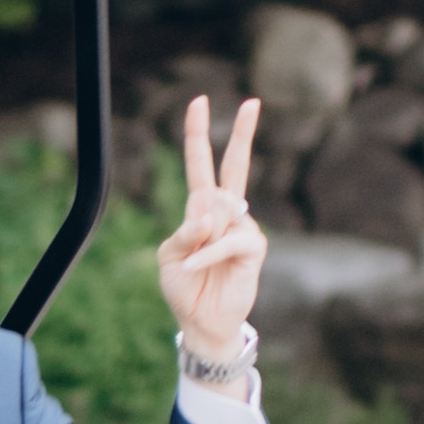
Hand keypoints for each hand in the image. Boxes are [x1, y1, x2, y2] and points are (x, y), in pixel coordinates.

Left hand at [160, 92, 266, 373]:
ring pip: (219, 212)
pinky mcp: (253, 247)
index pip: (200, 165)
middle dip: (243, 134)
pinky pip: (228, 238)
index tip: (198, 102)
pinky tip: (195, 264)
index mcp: (201, 209)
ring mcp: (243, 227)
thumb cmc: (184, 286)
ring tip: (193, 263)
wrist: (201, 321)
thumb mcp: (170, 256)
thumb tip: (211, 215)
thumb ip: (186, 231)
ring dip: (199, 238)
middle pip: (234, 166)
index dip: (196, 135)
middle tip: (252, 102)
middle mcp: (226, 213)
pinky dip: (207, 252)